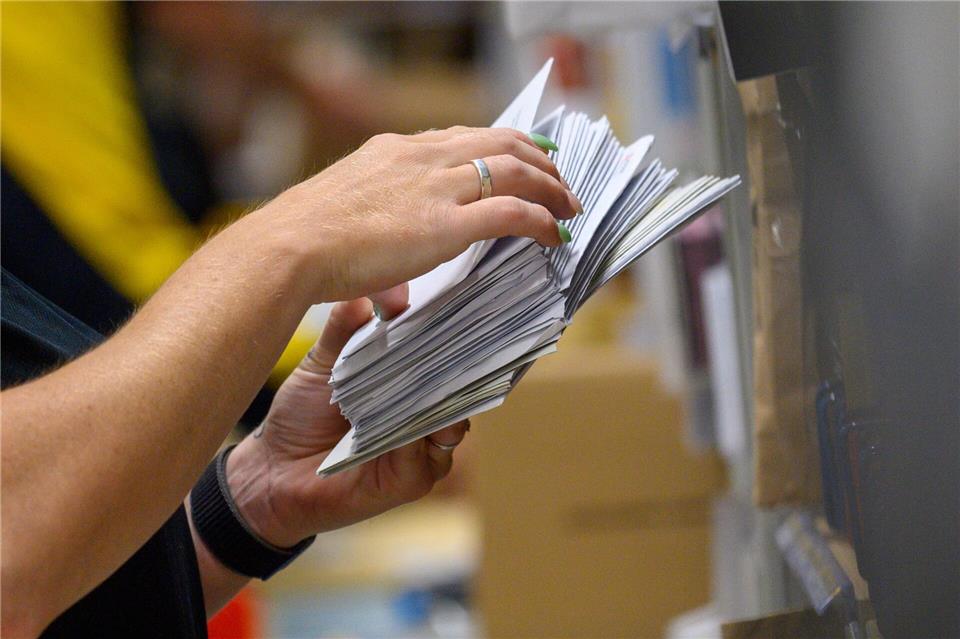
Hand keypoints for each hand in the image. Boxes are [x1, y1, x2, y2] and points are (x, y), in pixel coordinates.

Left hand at [225, 298, 468, 546]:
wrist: (271, 472)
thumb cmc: (300, 416)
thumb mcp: (323, 364)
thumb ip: (345, 329)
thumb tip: (364, 293)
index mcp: (410, 388)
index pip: (444, 359)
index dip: (450, 336)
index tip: (453, 306)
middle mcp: (423, 419)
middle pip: (455, 387)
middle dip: (454, 362)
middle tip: (454, 332)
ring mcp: (422, 451)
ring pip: (449, 419)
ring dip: (439, 397)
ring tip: (433, 370)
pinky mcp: (412, 480)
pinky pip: (426, 452)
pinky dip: (418, 431)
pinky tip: (407, 412)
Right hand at [241, 126, 579, 304]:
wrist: (289, 246)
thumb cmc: (304, 239)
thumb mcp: (345, 216)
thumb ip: (375, 242)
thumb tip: (389, 299)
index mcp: (396, 149)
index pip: (463, 136)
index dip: (500, 146)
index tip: (521, 158)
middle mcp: (422, 156)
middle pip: (501, 142)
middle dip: (539, 160)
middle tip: (559, 181)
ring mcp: (437, 187)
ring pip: (516, 170)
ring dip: (550, 188)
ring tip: (569, 207)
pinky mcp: (446, 223)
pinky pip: (512, 212)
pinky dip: (542, 220)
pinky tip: (556, 235)